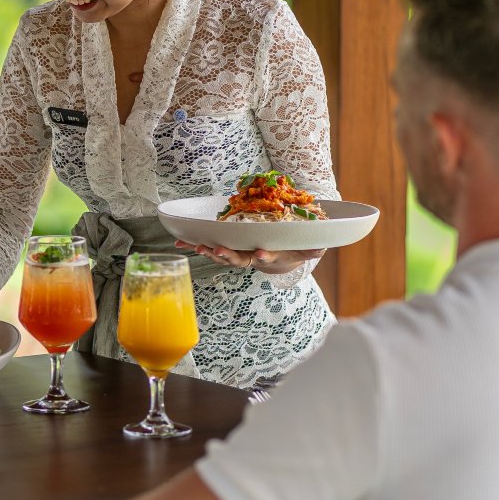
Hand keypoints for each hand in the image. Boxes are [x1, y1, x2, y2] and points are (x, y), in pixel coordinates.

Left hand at [176, 242, 325, 275]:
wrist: (274, 257)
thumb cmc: (288, 250)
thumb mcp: (300, 250)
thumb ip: (309, 249)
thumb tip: (320, 248)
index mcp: (265, 254)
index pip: (264, 257)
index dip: (262, 256)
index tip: (260, 254)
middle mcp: (248, 256)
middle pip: (236, 258)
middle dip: (226, 254)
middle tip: (216, 249)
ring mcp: (235, 253)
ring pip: (220, 254)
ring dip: (207, 251)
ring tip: (197, 246)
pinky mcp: (224, 247)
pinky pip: (207, 245)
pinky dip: (193, 244)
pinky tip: (178, 241)